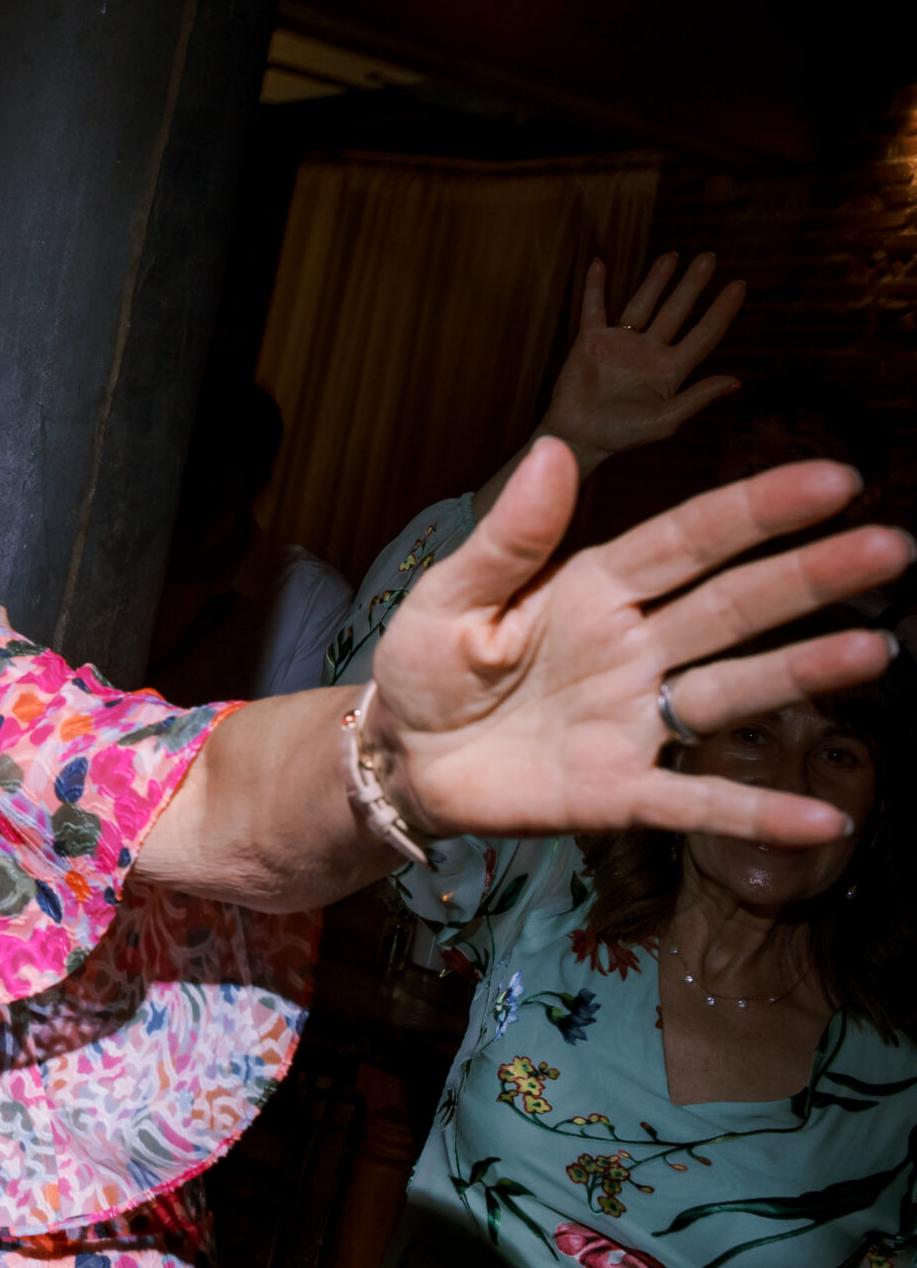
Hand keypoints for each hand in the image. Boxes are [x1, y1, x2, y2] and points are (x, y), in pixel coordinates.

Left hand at [375, 441, 908, 846]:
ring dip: (802, 673)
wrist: (401, 756)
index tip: (832, 479)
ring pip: (732, 691)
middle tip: (894, 546)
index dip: (756, 510)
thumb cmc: (427, 664)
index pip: (688, 541)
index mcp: (593, 590)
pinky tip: (827, 818)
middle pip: (731, 606)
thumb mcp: (451, 594)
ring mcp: (633, 721)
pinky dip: (755, 811)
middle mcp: (632, 649)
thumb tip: (552, 449)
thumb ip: (510, 537)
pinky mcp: (618, 792)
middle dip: (810, 576)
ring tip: (876, 648)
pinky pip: (696, 802)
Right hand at [542, 252, 743, 472]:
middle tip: (709, 257)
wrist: (577, 437)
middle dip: (693, 284)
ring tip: (672, 255)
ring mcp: (621, 343)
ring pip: (642, 303)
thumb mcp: (665, 421)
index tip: (739, 286)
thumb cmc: (621, 435)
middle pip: (677, 310)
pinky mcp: (591, 341)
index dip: (722, 311)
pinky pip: (594, 308)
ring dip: (656, 279)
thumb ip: (697, 397)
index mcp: (671, 370)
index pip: (704, 334)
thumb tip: (735, 381)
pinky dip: (596, 287)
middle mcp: (649, 351)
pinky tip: (599, 264)